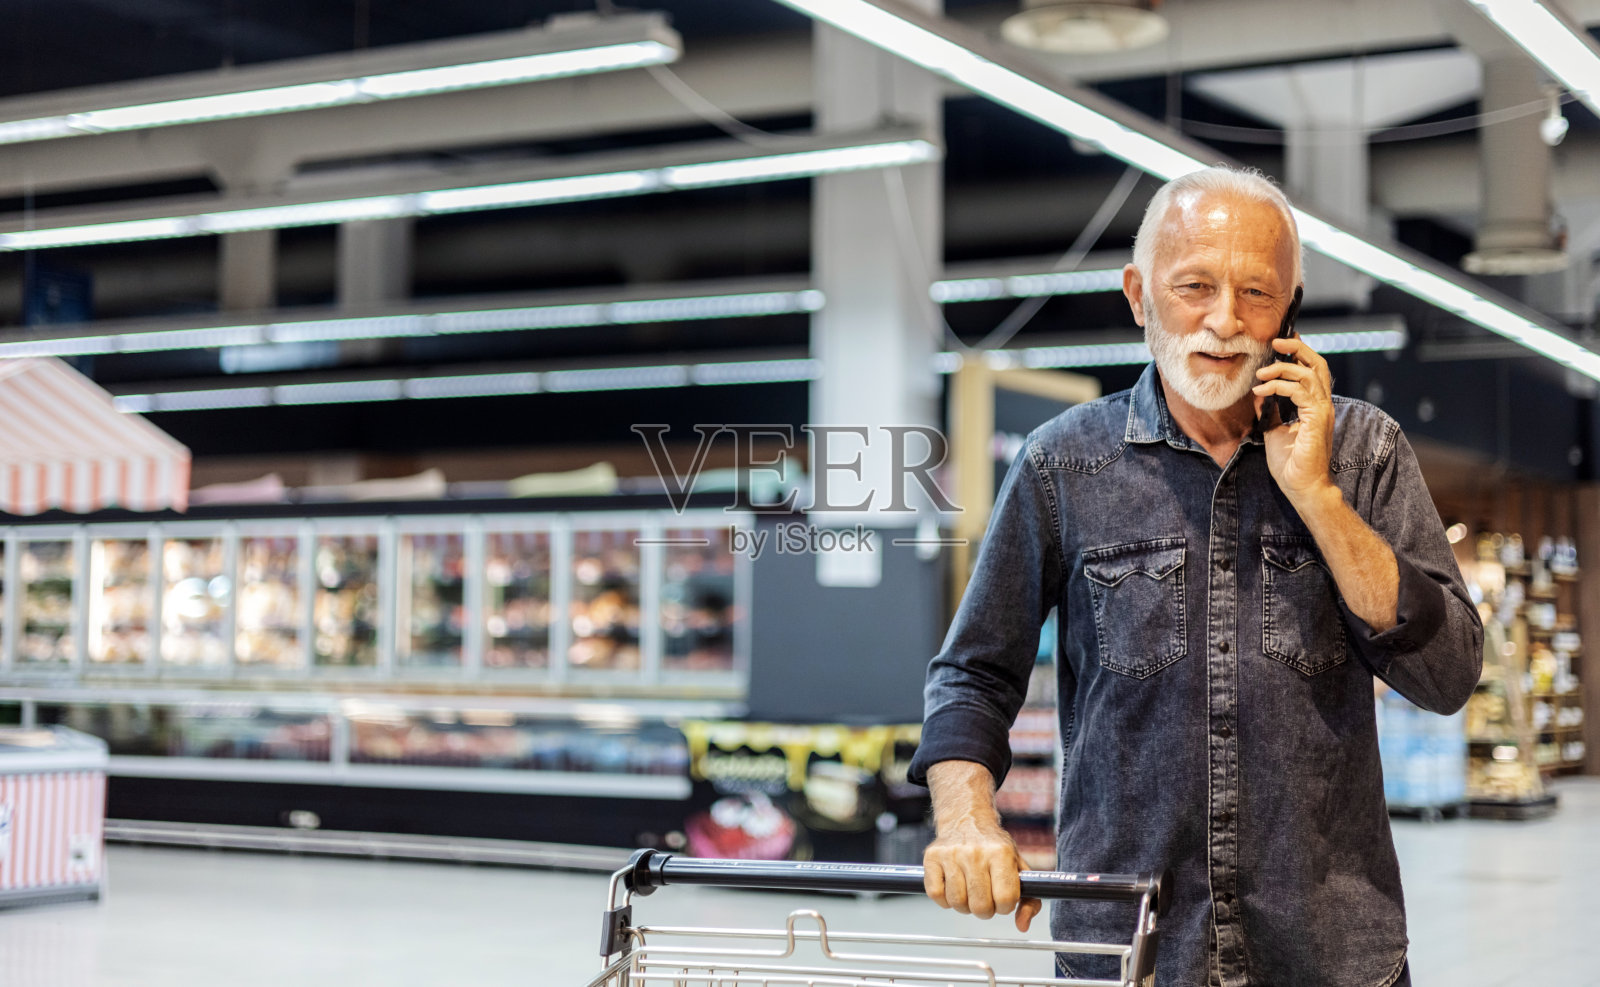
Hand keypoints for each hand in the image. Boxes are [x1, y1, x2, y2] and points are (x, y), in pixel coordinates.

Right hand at [923, 821, 1042, 931]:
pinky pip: (936, 895)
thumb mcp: (1018, 867)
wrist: (967, 819)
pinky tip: (952, 888)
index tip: (1002, 898)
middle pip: (980, 906)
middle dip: (985, 910)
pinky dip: (945, 900)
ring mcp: (951, 854)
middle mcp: (975, 852)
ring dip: (964, 906)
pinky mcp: (932, 857)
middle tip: (985, 898)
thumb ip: (1029, 899)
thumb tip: (1022, 925)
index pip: (1006, 899)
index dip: (1005, 906)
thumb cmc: (994, 847)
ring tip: (969, 892)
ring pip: (957, 903)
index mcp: (1001, 853)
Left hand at [1253, 336, 1336, 505]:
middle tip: (1276, 341)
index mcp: (1313, 405)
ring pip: (1309, 374)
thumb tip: (1260, 395)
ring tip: (1260, 373)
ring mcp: (1322, 410)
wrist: (1301, 487)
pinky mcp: (1317, 419)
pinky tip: (1262, 392)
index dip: (1299, 353)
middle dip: (1297, 348)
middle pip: (1317, 364)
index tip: (1280, 342)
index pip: (1311, 370)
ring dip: (1282, 368)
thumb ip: (1270, 411)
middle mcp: (1322, 404)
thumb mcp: (1274, 430)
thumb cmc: (1291, 463)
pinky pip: (1299, 392)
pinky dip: (1279, 387)